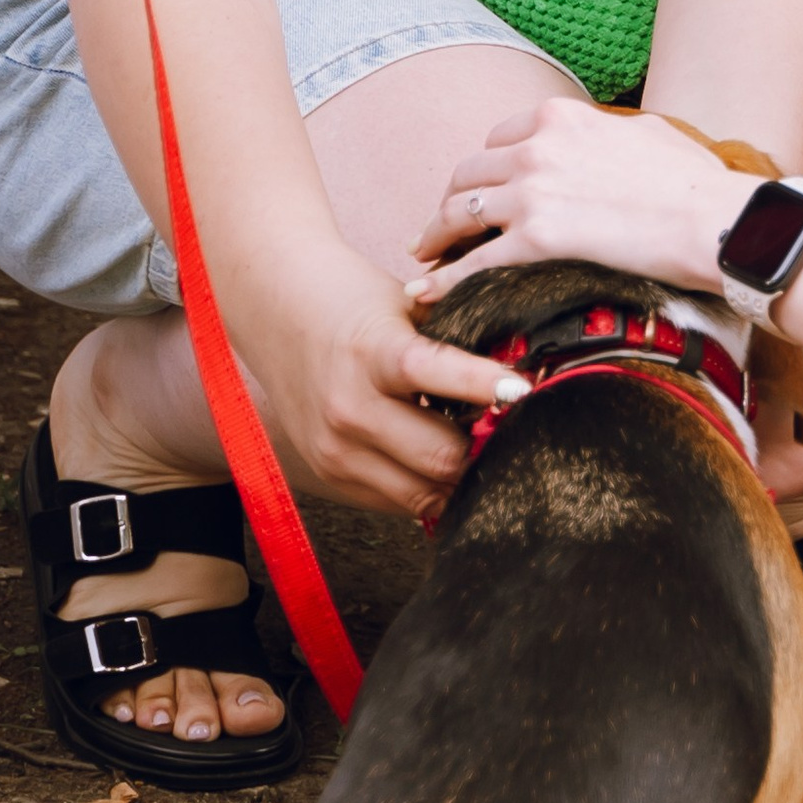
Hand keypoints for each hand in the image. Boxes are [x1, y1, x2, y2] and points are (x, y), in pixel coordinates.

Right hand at [246, 245, 523, 518]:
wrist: (276, 308)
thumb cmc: (353, 301)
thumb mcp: (409, 308)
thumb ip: (460, 341)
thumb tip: (526, 376)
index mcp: (372, 354)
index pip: (439, 375)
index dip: (489, 387)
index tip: (526, 391)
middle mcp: (348, 409)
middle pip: (443, 458)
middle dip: (485, 448)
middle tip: (512, 432)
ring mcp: (335, 450)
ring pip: (426, 493)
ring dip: (459, 476)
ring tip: (477, 446)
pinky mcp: (329, 473)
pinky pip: (400, 501)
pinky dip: (428, 485)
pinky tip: (440, 457)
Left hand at [408, 98, 741, 306]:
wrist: (712, 220)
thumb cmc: (693, 182)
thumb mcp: (648, 133)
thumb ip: (611, 133)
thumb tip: (612, 138)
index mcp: (560, 118)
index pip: (498, 139)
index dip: (485, 168)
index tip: (481, 189)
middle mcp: (536, 148)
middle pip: (469, 173)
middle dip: (451, 200)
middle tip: (442, 225)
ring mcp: (532, 192)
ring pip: (460, 212)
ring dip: (437, 235)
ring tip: (426, 254)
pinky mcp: (536, 238)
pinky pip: (476, 261)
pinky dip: (447, 278)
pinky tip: (429, 292)